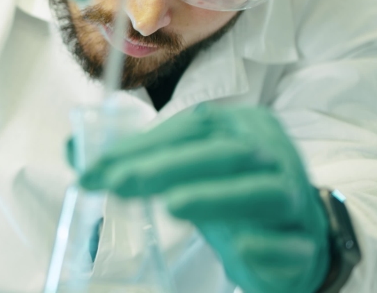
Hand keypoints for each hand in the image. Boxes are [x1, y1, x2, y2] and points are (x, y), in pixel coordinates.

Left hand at [80, 105, 330, 292]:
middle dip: (167, 166)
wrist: (295, 241)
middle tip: (118, 184)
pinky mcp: (304, 246)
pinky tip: (245, 250)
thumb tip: (72, 151)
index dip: (141, 146)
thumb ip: (137, 160)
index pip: (191, 128)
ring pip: (262, 192)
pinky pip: (290, 245)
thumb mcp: (184, 173)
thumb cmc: (227, 197)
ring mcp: (294, 200)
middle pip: (225, 153)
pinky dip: (267, 247)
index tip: (95, 168)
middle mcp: (272, 155)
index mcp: (242, 127)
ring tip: (171, 207)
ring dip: (216, 198)